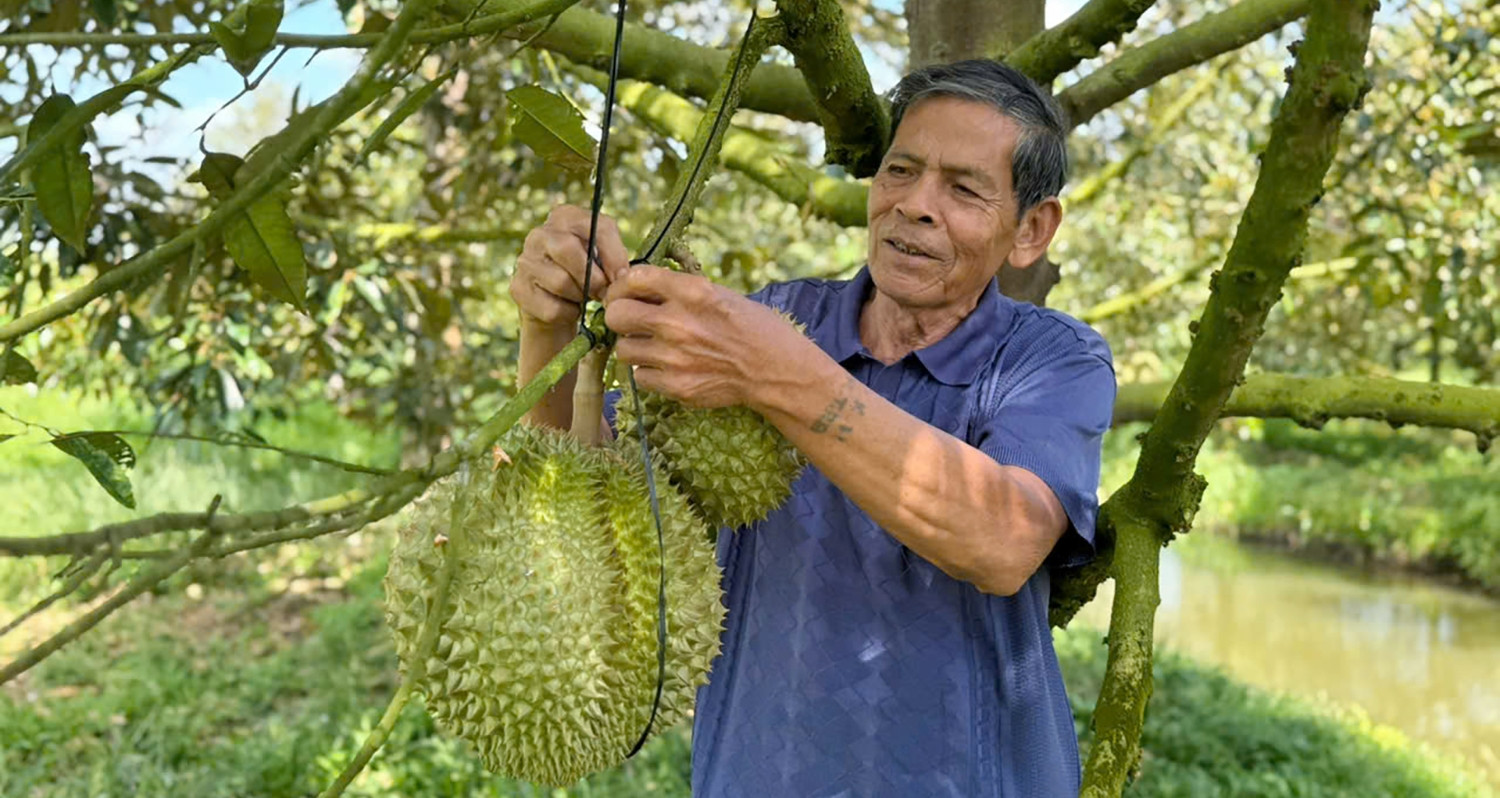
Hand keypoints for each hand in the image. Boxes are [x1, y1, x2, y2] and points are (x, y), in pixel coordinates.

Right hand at [510, 205, 629, 327]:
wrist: (556, 304)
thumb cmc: (585, 274)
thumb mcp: (603, 259)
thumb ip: (615, 260)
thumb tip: (621, 277)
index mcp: (566, 217)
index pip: (597, 226)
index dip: (614, 255)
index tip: (621, 277)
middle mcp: (540, 233)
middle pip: (568, 249)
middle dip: (593, 277)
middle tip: (602, 292)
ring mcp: (525, 260)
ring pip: (560, 281)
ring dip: (579, 296)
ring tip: (582, 297)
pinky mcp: (518, 288)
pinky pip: (552, 307)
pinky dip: (567, 313)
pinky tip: (567, 307)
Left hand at [604, 265, 811, 409]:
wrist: (774, 370)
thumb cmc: (751, 327)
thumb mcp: (718, 294)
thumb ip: (678, 291)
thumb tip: (638, 288)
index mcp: (691, 292)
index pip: (633, 278)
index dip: (623, 286)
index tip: (625, 293)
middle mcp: (677, 322)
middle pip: (616, 315)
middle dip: (620, 316)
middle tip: (630, 321)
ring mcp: (674, 357)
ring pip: (623, 348)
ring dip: (634, 346)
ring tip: (652, 346)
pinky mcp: (675, 385)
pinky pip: (639, 377)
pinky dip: (649, 372)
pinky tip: (667, 367)